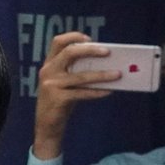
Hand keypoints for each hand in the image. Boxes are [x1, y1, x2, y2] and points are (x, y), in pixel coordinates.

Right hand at [33, 32, 121, 159]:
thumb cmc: (60, 102)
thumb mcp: (64, 83)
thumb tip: (103, 62)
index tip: (89, 39)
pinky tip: (108, 91)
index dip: (74, 36)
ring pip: (81, 76)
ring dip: (101, 75)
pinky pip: (82, 93)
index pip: (58, 42)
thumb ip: (76, 70)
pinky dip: (97, 92)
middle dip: (90, 50)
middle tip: (108, 52)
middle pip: (69, 52)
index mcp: (49, 64)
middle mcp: (48, 72)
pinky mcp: (57, 99)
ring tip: (117, 74)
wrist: (46, 127)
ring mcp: (51, 85)